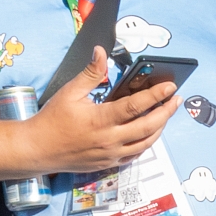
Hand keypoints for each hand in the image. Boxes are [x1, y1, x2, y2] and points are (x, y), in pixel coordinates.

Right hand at [12, 47, 177, 174]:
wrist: (38, 150)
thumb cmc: (52, 120)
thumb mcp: (70, 92)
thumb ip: (90, 73)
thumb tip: (100, 52)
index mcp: (101, 120)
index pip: (136, 106)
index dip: (156, 96)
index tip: (171, 87)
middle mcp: (110, 140)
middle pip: (149, 127)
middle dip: (166, 112)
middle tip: (176, 100)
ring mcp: (111, 154)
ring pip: (146, 143)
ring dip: (160, 128)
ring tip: (167, 114)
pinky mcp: (109, 163)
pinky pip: (135, 155)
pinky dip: (146, 143)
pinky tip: (150, 133)